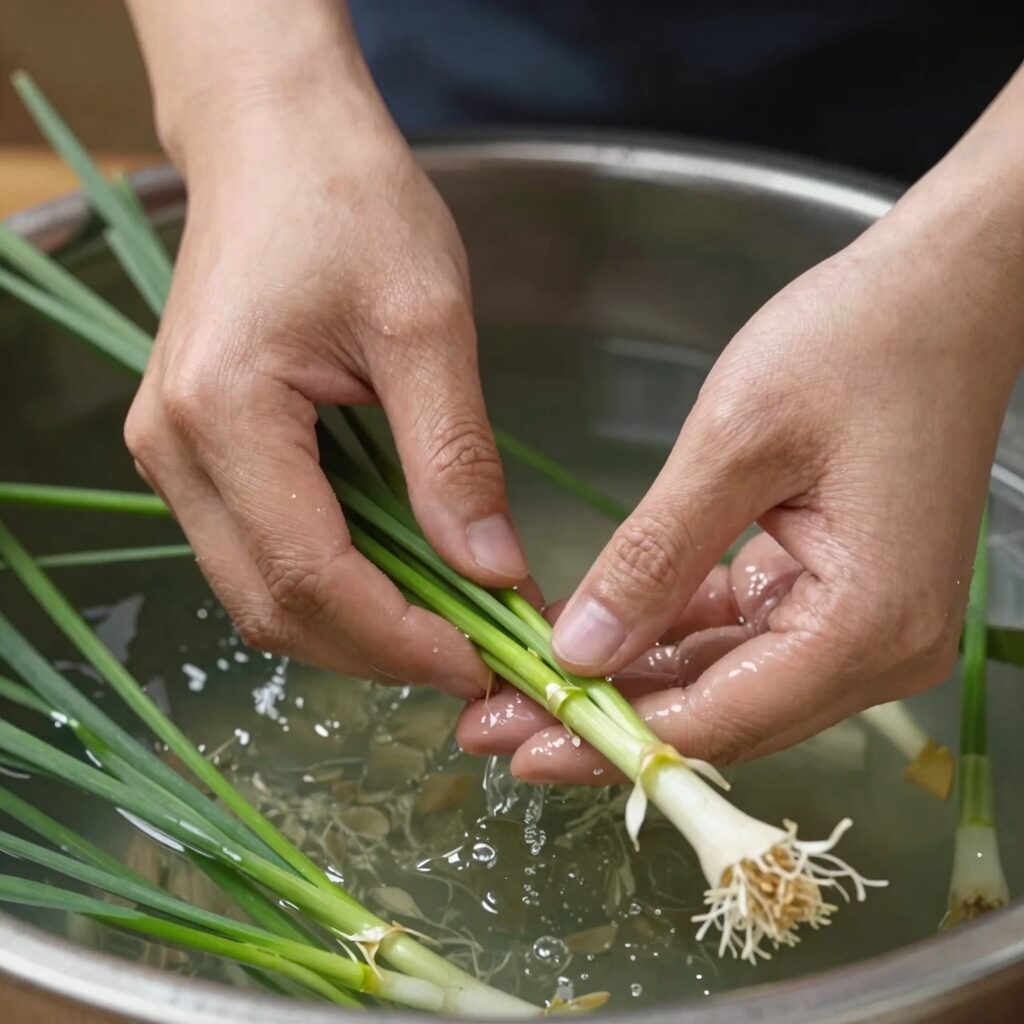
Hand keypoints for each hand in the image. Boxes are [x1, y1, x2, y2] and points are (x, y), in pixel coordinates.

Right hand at [124, 46, 526, 696]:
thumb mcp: (426, 321)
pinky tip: (396, 576)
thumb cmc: (349, 203)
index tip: (481, 658)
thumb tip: (493, 573)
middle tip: (473, 652)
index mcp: (222, 414)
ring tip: (445, 622)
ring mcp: (174, 454)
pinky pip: (260, 550)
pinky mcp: (197, 450)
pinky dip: (332, 583)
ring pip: (260, 591)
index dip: (400, 637)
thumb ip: (455, 456)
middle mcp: (174, 449)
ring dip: (355, 625)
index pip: (311, 575)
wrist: (277, 144)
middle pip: (274, 605)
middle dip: (378, 648)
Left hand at [458, 167, 1023, 777]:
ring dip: (630, 683)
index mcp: (866, 623)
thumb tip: (579, 653)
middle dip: (606, 721)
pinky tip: (598, 636)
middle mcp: (876, 648)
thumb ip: (654, 557)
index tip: (517, 744)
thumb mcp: (736, 444)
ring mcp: (862, 624)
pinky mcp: (838, 593)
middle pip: (719, 715)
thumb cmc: (857, 344)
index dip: (610, 742)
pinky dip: (670, 636)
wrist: (945, 294)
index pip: (718, 719)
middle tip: (500, 722)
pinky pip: (741, 636)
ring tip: (530, 684)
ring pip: (724, 682)